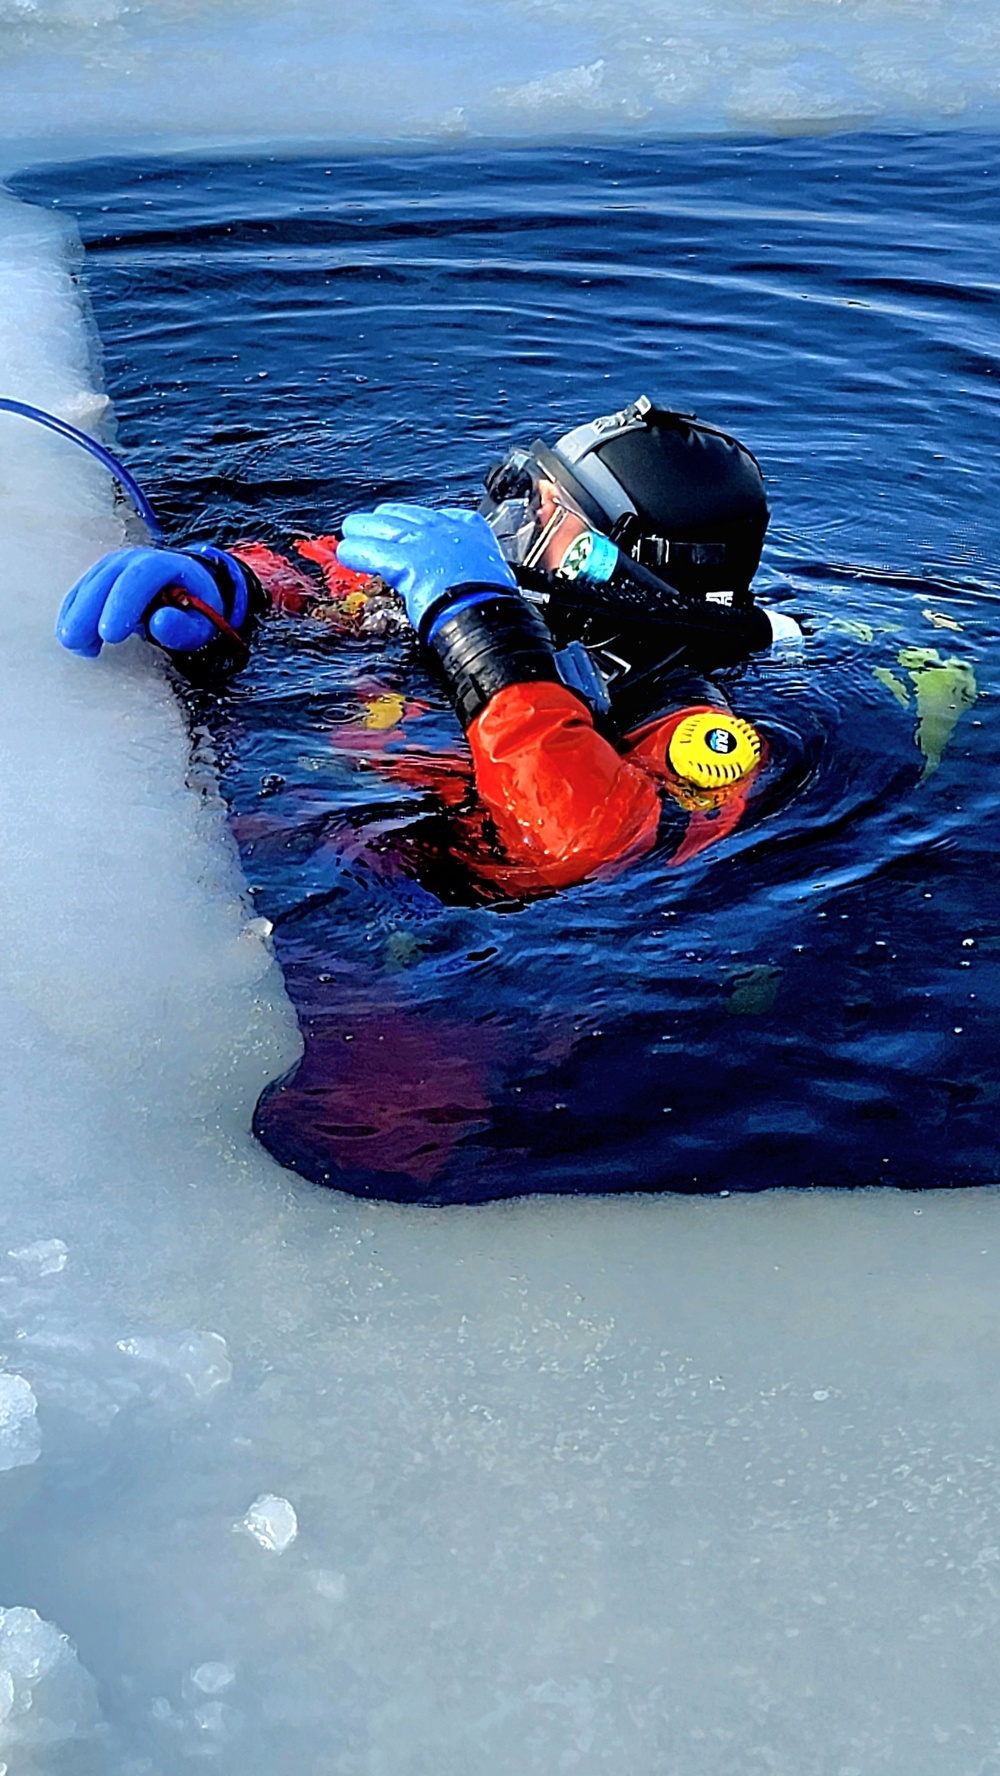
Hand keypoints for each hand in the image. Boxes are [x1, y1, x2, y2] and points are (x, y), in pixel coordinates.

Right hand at [56, 547, 227, 656]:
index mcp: (165, 565)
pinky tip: (71, 636)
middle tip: (77, 641)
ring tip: (72, 643)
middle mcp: (136, 560)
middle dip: (88, 611)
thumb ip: (184, 626)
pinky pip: (81, 591)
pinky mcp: (100, 577)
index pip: (140, 578)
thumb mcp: (201, 623)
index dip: (122, 604)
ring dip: (76, 613)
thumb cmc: (196, 610)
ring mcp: (115, 566)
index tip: (110, 635)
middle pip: (107, 579)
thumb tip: (160, 623)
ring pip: (89, 584)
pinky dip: (72, 612)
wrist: (188, 589)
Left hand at [337, 503, 515, 633]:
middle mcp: (446, 530)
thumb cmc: (495, 604)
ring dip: (364, 530)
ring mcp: (425, 542)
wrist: (491, 616)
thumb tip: (465, 586)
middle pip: (406, 516)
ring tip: (350, 531)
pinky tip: (345, 553)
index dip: (417, 522)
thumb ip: (471, 572)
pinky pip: (372, 552)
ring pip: (385, 528)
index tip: (408, 525)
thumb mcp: (491, 577)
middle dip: (385, 520)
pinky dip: (356, 553)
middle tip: (370, 524)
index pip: (439, 517)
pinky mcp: (406, 561)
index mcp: (472, 531)